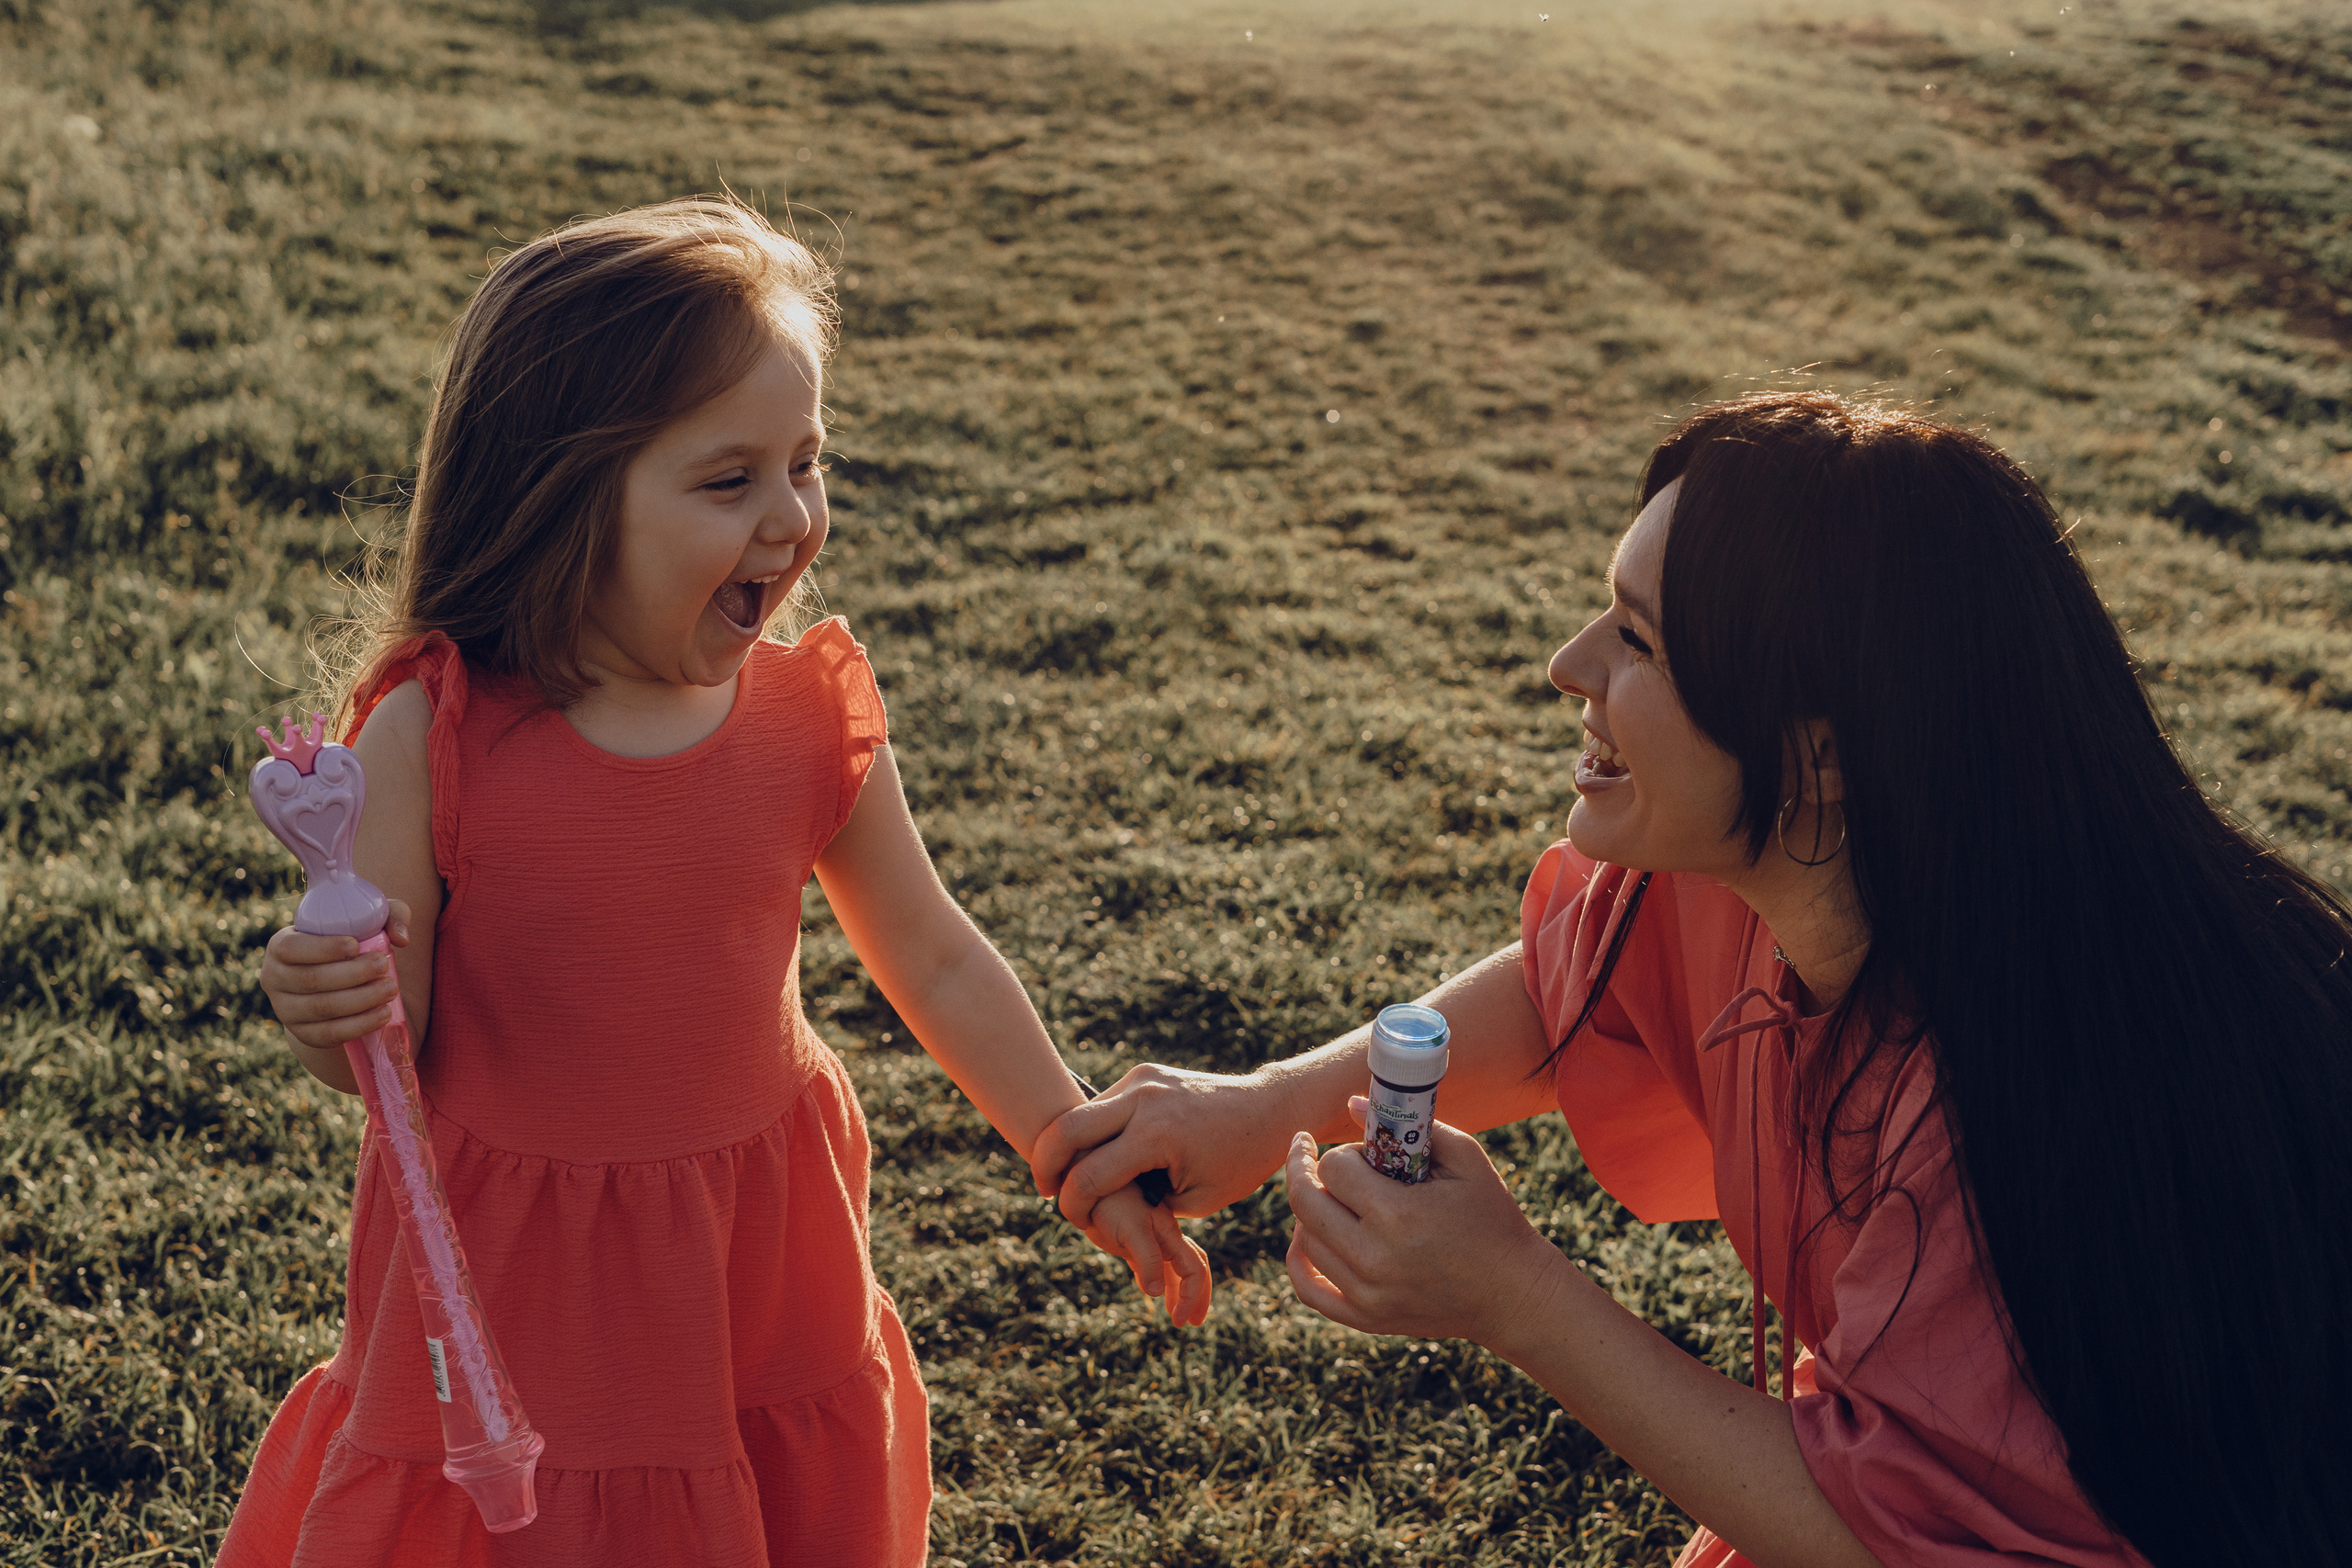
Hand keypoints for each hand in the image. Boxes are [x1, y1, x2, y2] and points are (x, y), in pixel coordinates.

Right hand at [260, 899, 413, 1049]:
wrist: (334, 981)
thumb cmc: (350, 942)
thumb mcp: (366, 920)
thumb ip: (388, 917)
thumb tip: (402, 937)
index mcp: (280, 946)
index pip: (292, 948)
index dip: (323, 948)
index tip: (356, 946)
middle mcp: (274, 978)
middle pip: (311, 979)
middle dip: (353, 974)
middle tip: (384, 965)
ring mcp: (285, 1009)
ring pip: (321, 1008)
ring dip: (361, 1000)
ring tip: (391, 989)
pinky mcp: (302, 1033)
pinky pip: (327, 1034)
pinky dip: (358, 1025)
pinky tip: (383, 1014)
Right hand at [1032, 1062, 1308, 1230]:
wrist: (1268, 1110)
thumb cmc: (1236, 1165)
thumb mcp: (1192, 1199)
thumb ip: (1143, 1201)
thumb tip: (1099, 1203)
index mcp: (1157, 1137)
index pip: (1090, 1175)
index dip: (1073, 1205)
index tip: (1072, 1221)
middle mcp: (1144, 1100)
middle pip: (1067, 1129)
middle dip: (1045, 1162)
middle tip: (1045, 1188)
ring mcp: (1143, 1080)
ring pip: (1081, 1112)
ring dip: (1067, 1143)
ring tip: (1067, 1174)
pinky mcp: (1144, 1073)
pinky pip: (1104, 1102)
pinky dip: (1091, 1127)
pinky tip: (1093, 1152)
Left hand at [1082, 1182, 1213, 1325]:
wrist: (1088, 1177)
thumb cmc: (1111, 1199)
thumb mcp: (1132, 1228)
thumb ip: (1147, 1258)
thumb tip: (1156, 1293)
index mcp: (1170, 1235)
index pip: (1194, 1270)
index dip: (1192, 1296)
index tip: (1179, 1322)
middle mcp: (1164, 1237)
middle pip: (1192, 1269)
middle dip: (1196, 1296)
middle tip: (1193, 1323)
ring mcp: (1148, 1239)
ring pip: (1173, 1268)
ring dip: (1179, 1291)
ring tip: (1176, 1314)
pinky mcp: (1130, 1240)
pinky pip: (1152, 1265)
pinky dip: (1158, 1281)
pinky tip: (1154, 1291)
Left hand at [1283, 1097, 1563, 1346]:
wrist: (1512, 1293)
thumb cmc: (1492, 1218)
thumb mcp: (1465, 1158)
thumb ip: (1409, 1125)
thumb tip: (1352, 1104)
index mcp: (1399, 1214)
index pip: (1334, 1169)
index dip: (1343, 1152)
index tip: (1361, 1152)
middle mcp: (1375, 1258)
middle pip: (1305, 1202)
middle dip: (1303, 1168)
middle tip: (1308, 1152)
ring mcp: (1368, 1294)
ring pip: (1305, 1240)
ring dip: (1310, 1210)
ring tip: (1330, 1195)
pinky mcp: (1367, 1318)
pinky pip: (1309, 1290)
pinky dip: (1298, 1261)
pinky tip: (1306, 1236)